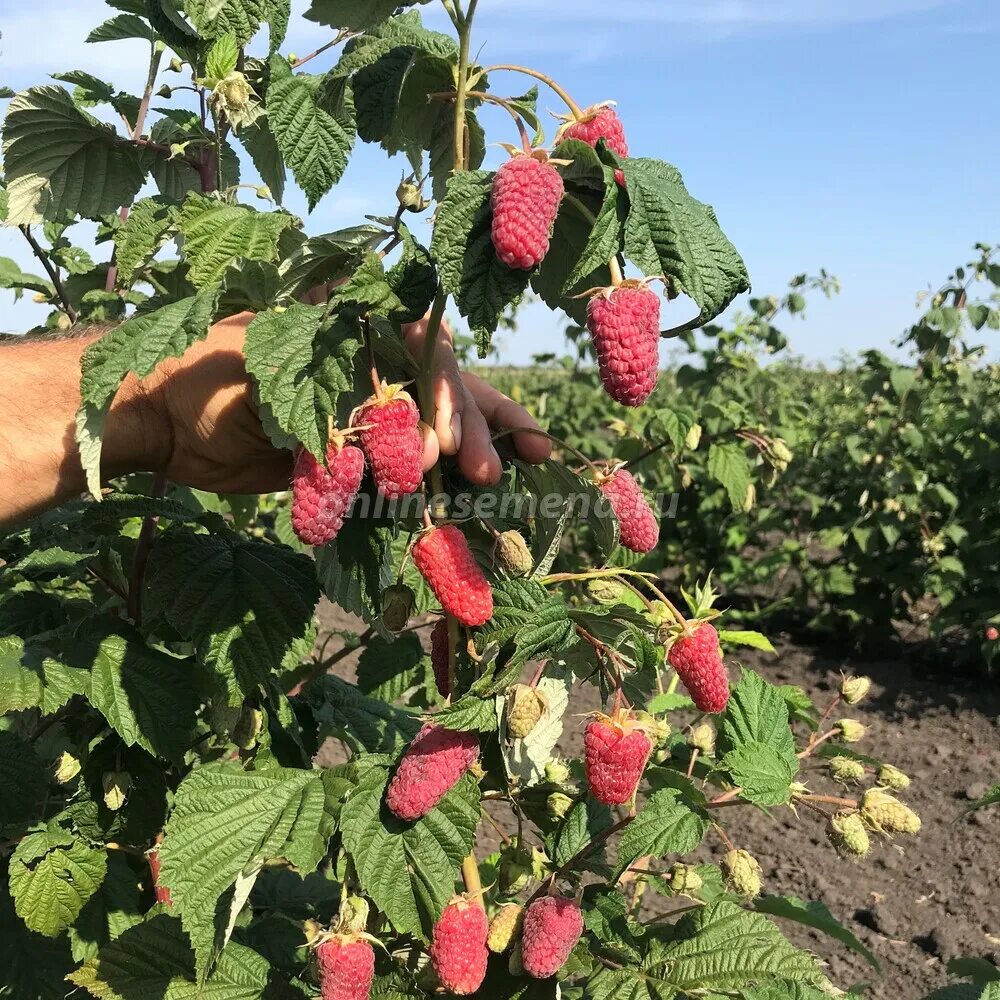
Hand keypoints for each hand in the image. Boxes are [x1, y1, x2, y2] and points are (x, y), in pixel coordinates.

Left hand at [133, 311, 550, 495]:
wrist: (158, 420)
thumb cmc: (208, 375)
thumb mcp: (280, 372)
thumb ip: (344, 401)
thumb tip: (413, 449)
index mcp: (355, 325)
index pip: (424, 346)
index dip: (446, 390)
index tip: (444, 439)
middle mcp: (369, 360)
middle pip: (441, 385)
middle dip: (474, 424)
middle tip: (496, 467)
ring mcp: (363, 406)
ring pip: (431, 422)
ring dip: (472, 446)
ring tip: (507, 473)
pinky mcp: (352, 449)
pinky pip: (403, 463)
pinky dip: (435, 479)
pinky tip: (473, 491)